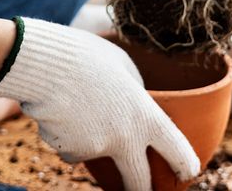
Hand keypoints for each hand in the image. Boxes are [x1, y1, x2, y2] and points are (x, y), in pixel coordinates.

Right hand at [0, 18, 199, 190]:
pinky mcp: (70, 152)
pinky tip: (59, 107)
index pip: (176, 151)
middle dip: (141, 190)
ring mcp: (96, 149)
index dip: (185, 165)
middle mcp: (125, 139)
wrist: (44, 61)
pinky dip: (67, 134)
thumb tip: (133, 104)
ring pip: (95, 153)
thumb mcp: (122, 64)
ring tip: (75, 101)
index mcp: (145, 115)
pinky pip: (71, 147)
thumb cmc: (86, 54)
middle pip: (139, 182)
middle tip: (140, 189)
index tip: (187, 172)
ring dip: (88, 138)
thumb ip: (134, 90)